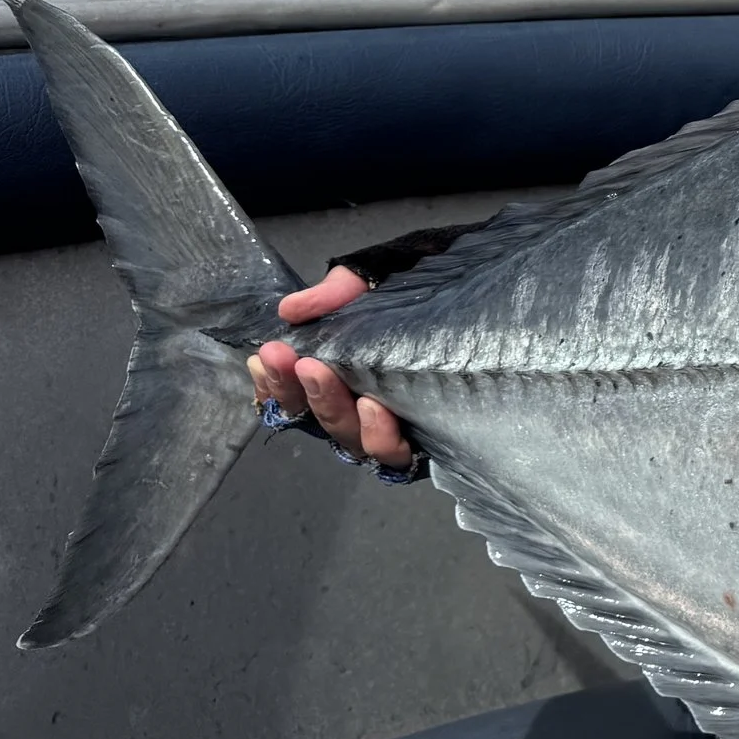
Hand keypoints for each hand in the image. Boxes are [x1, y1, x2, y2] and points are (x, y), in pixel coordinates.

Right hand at [247, 266, 415, 472]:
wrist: (476, 295)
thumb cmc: (420, 297)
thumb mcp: (371, 285)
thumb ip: (332, 296)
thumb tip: (289, 310)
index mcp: (345, 378)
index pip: (297, 395)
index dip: (274, 385)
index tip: (262, 360)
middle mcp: (364, 409)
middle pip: (317, 417)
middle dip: (295, 387)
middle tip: (285, 357)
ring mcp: (394, 429)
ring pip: (349, 439)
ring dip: (329, 407)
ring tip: (323, 374)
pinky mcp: (428, 442)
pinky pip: (393, 454)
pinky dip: (377, 434)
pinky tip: (372, 406)